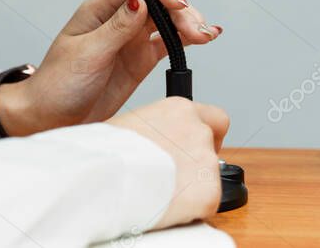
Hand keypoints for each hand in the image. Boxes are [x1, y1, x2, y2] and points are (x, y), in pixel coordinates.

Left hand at [0, 0, 222, 135]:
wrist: (49, 117)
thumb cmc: (57, 84)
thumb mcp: (87, 54)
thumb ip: (116, 28)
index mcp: (99, 10)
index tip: (179, 3)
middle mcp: (117, 21)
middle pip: (157, 2)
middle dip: (181, 11)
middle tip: (197, 29)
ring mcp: (129, 40)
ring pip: (166, 21)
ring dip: (188, 24)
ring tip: (206, 35)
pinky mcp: (139, 61)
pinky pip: (168, 44)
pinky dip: (186, 41)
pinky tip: (202, 39)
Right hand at [108, 98, 228, 226]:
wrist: (103, 177)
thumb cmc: (105, 151)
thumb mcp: (128, 125)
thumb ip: (152, 130)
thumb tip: (148, 143)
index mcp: (179, 110)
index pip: (216, 118)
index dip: (208, 135)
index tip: (195, 148)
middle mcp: (198, 130)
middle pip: (211, 150)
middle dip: (195, 165)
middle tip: (172, 177)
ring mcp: (207, 162)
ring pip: (209, 178)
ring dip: (191, 186)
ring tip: (161, 192)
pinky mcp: (209, 193)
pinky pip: (206, 204)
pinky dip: (190, 209)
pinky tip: (166, 206)